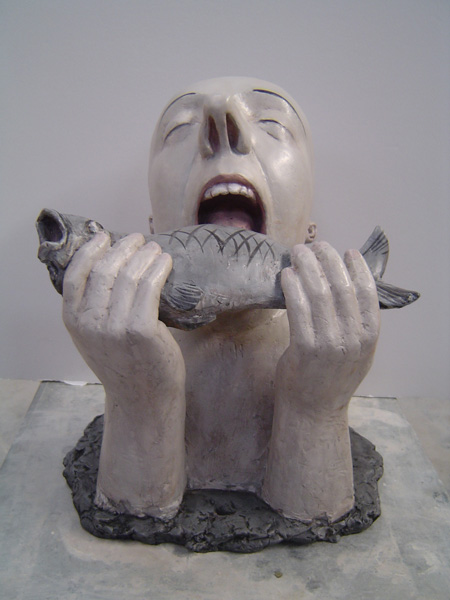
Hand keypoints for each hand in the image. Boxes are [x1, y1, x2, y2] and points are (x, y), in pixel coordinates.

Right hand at [62, 231, 185, 517]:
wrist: (142, 398)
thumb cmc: (124, 363)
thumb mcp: (96, 336)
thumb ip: (95, 307)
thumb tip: (112, 264)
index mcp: (74, 321)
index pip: (75, 274)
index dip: (90, 250)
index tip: (105, 236)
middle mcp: (90, 323)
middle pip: (104, 270)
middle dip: (123, 248)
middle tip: (137, 239)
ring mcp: (115, 327)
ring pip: (129, 275)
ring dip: (145, 256)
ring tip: (155, 249)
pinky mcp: (141, 330)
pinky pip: (150, 287)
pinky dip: (159, 269)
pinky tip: (166, 263)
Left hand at [278, 241, 379, 412]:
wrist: (314, 409)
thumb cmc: (332, 376)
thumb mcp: (358, 350)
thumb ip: (357, 322)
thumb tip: (346, 283)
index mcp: (369, 336)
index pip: (367, 291)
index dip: (356, 267)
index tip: (345, 251)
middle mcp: (353, 339)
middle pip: (340, 287)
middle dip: (327, 259)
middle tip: (315, 245)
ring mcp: (329, 344)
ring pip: (318, 294)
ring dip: (306, 267)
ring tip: (297, 253)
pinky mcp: (304, 349)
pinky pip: (297, 309)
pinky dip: (292, 287)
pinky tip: (286, 275)